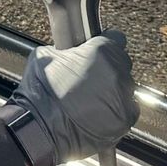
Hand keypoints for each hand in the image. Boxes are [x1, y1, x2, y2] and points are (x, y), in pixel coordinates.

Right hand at [11, 31, 137, 165]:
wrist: (39, 125)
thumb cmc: (41, 91)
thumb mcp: (49, 55)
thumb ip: (69, 50)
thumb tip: (71, 51)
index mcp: (102, 50)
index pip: (116, 39)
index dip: (107, 46)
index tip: (100, 54)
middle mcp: (116, 71)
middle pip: (122, 65)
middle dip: (109, 71)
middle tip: (91, 81)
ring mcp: (122, 96)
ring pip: (126, 89)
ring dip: (113, 92)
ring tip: (92, 101)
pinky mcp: (123, 119)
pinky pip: (127, 111)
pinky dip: (116, 113)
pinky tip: (99, 114)